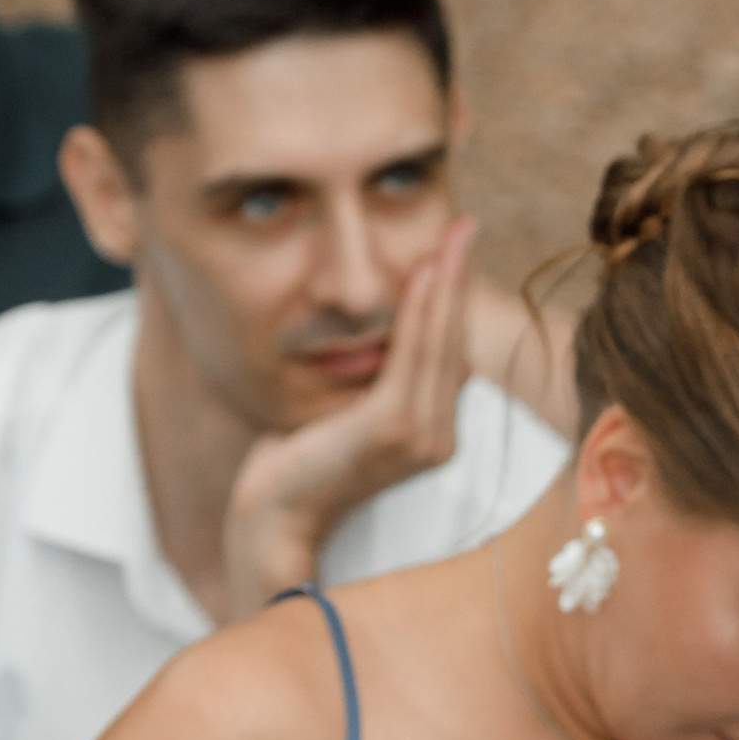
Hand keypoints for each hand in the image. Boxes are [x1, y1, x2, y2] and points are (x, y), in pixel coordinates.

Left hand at [220, 217, 478, 615]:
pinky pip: (414, 356)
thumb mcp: (344, 410)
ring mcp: (422, 436)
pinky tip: (424, 274)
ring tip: (452, 237)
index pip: (449, 354)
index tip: (453, 250)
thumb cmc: (297, 462)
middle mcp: (438, 437)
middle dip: (460, 280)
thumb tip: (379, 336)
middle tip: (464, 227)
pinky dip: (422, 311)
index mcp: (432, 432)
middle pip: (455, 342)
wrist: (274, 512)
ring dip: (448, 286)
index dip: (454, 299)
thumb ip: (371, 379)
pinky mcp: (395, 428)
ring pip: (440, 345)